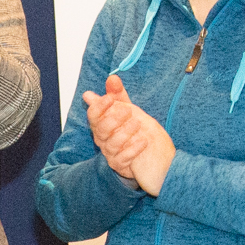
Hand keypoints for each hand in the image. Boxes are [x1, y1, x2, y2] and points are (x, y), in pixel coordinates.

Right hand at [85, 72, 174, 194]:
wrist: (151, 157)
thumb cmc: (135, 131)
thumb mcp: (128, 110)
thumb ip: (119, 96)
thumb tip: (112, 78)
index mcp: (102, 125)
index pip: (93, 115)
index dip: (100, 106)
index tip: (110, 97)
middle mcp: (103, 140)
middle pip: (100, 130)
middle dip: (113, 119)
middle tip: (128, 110)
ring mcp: (110, 153)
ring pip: (111, 144)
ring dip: (125, 132)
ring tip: (138, 124)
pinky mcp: (120, 165)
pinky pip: (123, 158)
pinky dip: (133, 149)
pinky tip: (144, 141)